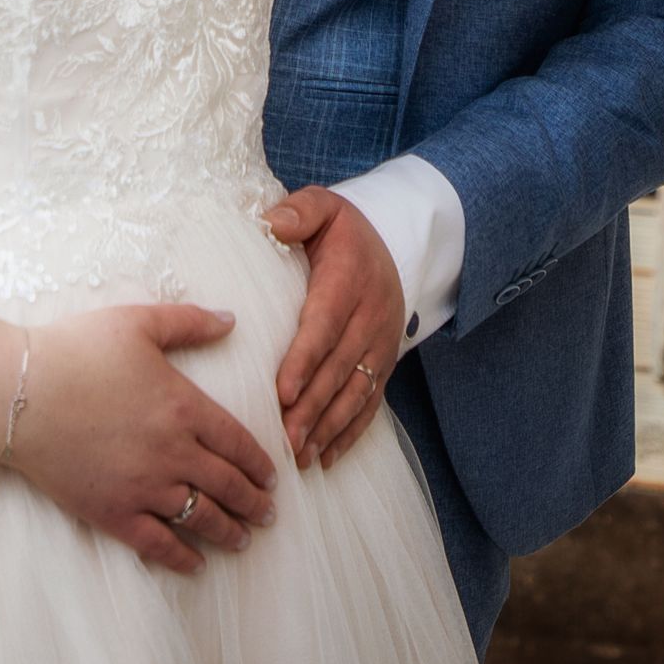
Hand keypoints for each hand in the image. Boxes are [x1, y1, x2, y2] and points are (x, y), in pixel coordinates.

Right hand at [14, 303, 278, 576]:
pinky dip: (183, 558)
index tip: (273, 477)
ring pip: (201, 518)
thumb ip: (190, 322)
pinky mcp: (113, 512)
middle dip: (254, 503)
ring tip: (244, 540)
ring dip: (229, 532)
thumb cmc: (77, 350)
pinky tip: (196, 564)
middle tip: (268, 514)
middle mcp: (173, 452)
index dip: (260, 464)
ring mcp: (144, 487)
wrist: (20, 393)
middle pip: (228, 485)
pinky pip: (159, 544)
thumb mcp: (138, 323)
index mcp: (184, 407)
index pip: (238, 443)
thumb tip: (232, 320)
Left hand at [267, 189, 403, 472]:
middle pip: (340, 368)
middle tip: (284, 438)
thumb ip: (298, 211)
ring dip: (329, 426)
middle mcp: (371, 316)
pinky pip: (371, 402)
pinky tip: (327, 456)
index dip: (305, 360)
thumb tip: (269, 223)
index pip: (325, 324)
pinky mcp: (385, 362)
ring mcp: (382, 343)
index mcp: (350, 279)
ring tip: (301, 455)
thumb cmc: (343, 229)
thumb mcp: (324, 207)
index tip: (282, 391)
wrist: (395, 241)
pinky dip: (351, 432)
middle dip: (312, 406)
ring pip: (356, 392)